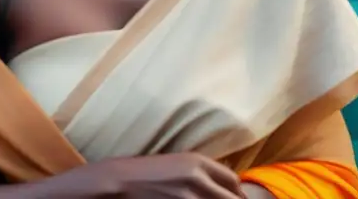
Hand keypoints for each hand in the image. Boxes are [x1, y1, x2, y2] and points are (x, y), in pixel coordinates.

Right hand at [103, 154, 243, 197]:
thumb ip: (201, 173)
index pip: (233, 181)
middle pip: (230, 198)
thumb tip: (221, 187)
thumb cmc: (148, 172)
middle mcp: (197, 178)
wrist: (118, 181)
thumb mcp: (179, 164)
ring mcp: (186, 196)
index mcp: (199, 162)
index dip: (239, 195)